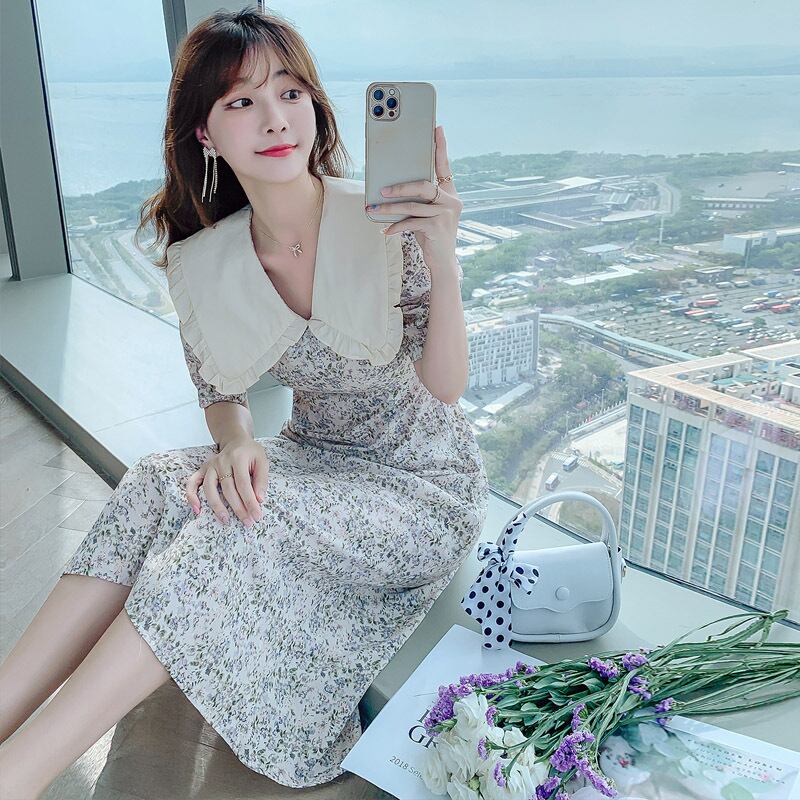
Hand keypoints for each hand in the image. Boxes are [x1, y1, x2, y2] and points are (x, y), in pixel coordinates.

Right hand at [185, 436, 268, 526]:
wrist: (236, 441)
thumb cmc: (250, 453)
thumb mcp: (262, 461)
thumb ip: (261, 480)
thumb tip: (259, 500)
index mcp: (238, 458)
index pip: (244, 484)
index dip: (250, 502)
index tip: (257, 516)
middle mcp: (221, 461)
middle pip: (228, 489)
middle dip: (238, 508)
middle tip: (247, 522)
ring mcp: (210, 466)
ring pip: (209, 488)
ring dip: (217, 507)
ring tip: (226, 520)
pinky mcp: (202, 470)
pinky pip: (192, 483)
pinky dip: (192, 496)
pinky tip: (197, 510)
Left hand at [367, 124, 460, 271]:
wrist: (442, 262)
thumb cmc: (431, 235)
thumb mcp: (427, 214)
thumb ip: (419, 200)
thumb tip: (391, 188)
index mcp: (450, 193)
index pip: (444, 166)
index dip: (440, 146)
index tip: (436, 128)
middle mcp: (451, 201)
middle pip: (423, 185)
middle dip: (400, 187)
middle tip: (382, 189)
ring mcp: (445, 214)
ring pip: (413, 205)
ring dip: (390, 208)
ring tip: (374, 208)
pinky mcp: (437, 227)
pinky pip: (411, 222)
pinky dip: (396, 227)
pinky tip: (385, 231)